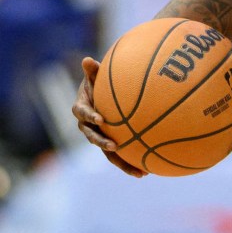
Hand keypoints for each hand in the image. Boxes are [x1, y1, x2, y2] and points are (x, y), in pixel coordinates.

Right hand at [71, 56, 146, 177]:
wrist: (101, 96)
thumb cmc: (98, 83)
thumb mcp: (95, 76)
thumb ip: (93, 71)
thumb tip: (87, 60)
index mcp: (82, 109)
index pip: (82, 113)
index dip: (89, 116)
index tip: (99, 118)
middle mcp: (88, 126)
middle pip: (93, 137)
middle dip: (102, 142)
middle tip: (114, 146)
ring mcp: (100, 137)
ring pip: (108, 153)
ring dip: (122, 163)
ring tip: (139, 172)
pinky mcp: (111, 144)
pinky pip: (120, 156)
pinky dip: (132, 164)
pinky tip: (148, 172)